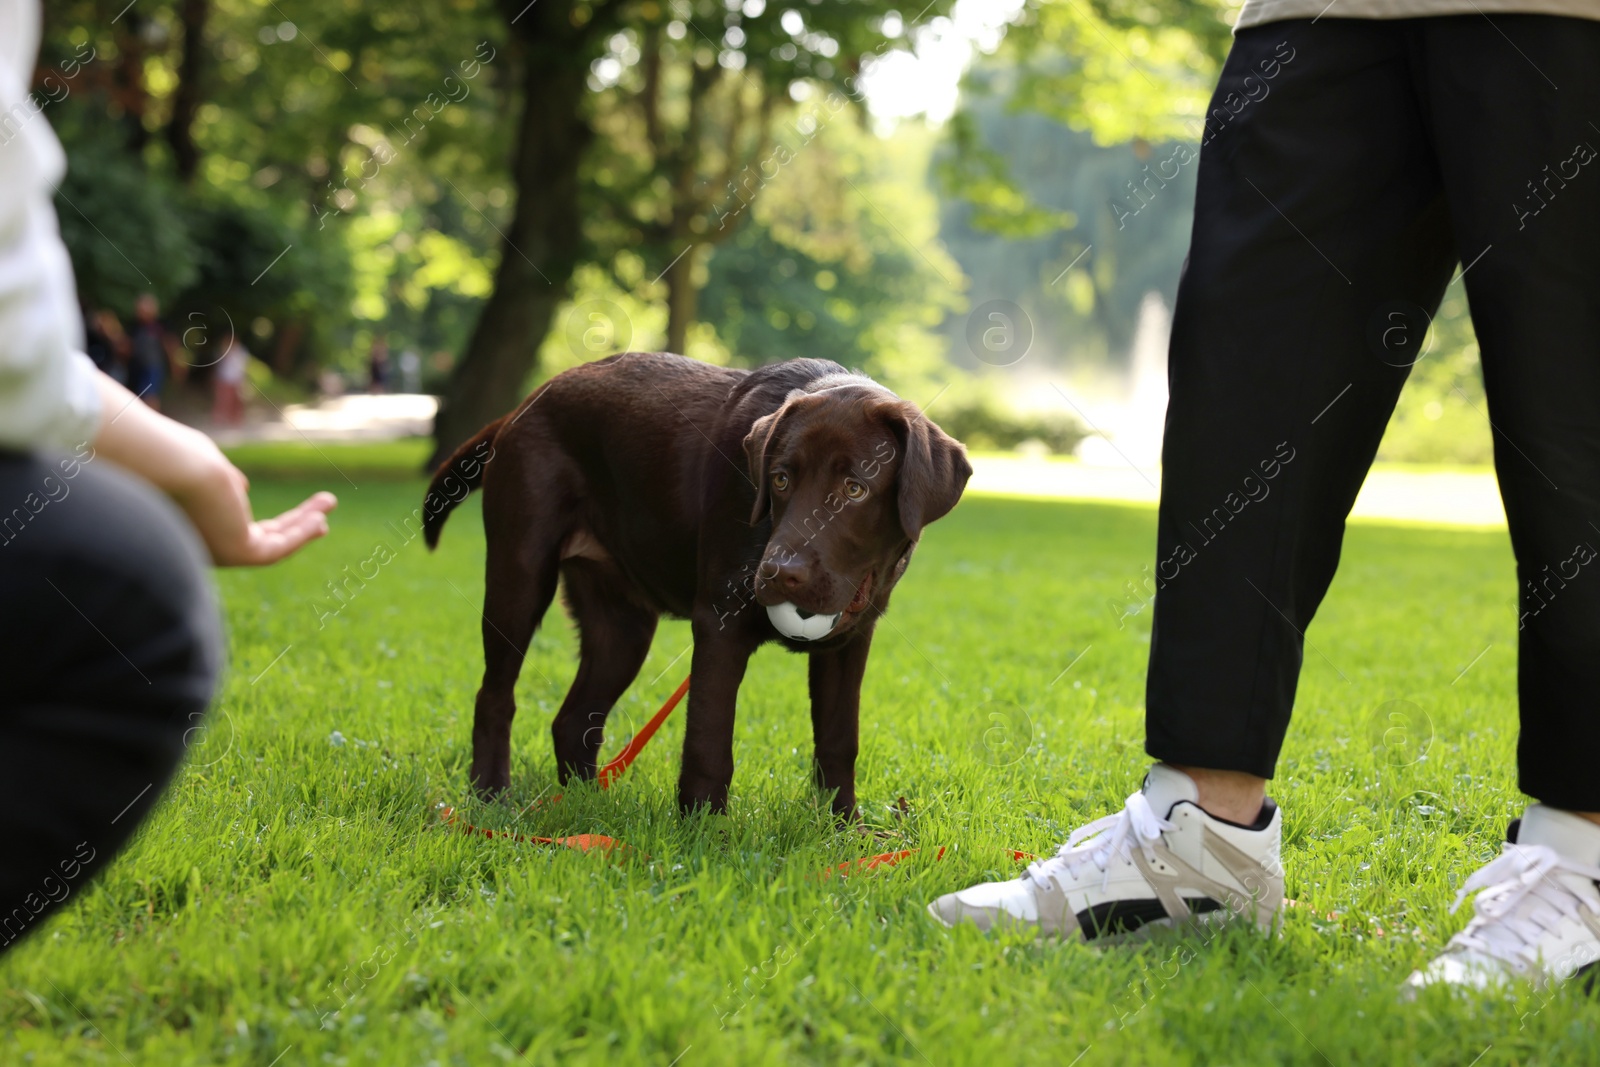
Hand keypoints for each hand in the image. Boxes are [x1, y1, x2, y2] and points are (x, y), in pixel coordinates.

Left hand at [92, 371, 336, 565]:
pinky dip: (301, 534)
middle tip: (318, 509)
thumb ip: (222, 478)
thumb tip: (240, 489)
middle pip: (258, 535)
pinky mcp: (237, 552)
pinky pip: (277, 547)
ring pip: (271, 540)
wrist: (165, 464)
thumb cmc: (174, 456)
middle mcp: (205, 542)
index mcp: (191, 523)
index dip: (262, 512)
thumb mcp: (204, 462)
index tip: (287, 504)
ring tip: (329, 503)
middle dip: (293, 521)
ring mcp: (220, 549)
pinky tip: (321, 519)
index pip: (233, 521)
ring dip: (303, 525)